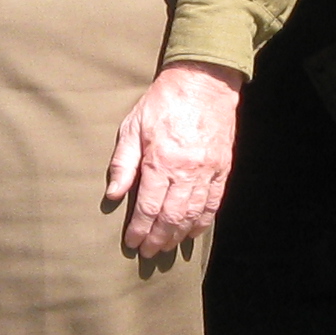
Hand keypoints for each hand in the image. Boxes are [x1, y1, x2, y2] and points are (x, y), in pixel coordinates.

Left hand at [104, 60, 243, 258]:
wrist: (204, 82)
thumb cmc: (163, 102)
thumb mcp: (133, 126)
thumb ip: (123, 163)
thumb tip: (112, 194)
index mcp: (161, 160)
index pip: (148, 206)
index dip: (139, 229)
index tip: (132, 242)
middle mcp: (186, 170)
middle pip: (171, 217)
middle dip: (158, 238)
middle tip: (148, 253)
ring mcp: (208, 170)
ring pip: (194, 214)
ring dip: (179, 235)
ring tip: (167, 247)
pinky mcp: (222, 168)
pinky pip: (214, 202)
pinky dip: (203, 222)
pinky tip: (192, 233)